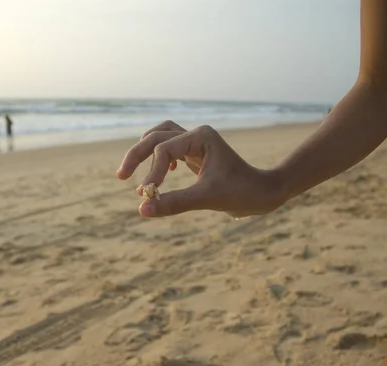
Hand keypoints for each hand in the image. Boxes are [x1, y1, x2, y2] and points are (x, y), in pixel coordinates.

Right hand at [116, 121, 286, 217]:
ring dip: (144, 152)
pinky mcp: (196, 155)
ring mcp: (196, 143)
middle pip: (156, 136)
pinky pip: (169, 149)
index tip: (148, 194)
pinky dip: (158, 159)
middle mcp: (197, 135)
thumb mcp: (207, 198)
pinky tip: (160, 177)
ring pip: (160, 137)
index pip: (165, 149)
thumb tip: (142, 210)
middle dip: (137, 155)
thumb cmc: (243, 192)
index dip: (153, 172)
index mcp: (201, 137)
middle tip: (121, 176)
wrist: (265, 193)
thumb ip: (174, 203)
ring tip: (129, 171)